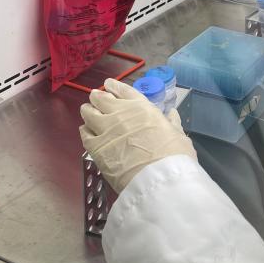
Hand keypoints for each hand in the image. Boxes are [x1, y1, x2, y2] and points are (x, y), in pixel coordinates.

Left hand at [79, 78, 195, 192]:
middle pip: (101, 99)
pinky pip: (84, 134)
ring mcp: (106, 129)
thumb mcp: (179, 136)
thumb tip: (173, 114)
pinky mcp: (96, 147)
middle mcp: (120, 113)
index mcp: (142, 107)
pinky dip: (84, 130)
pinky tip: (85, 131)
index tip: (108, 84)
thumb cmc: (173, 155)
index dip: (114, 86)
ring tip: (87, 111)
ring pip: (89, 113)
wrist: (157, 178)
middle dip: (98, 97)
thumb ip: (173, 123)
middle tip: (95, 98)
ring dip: (88, 110)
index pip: (123, 90)